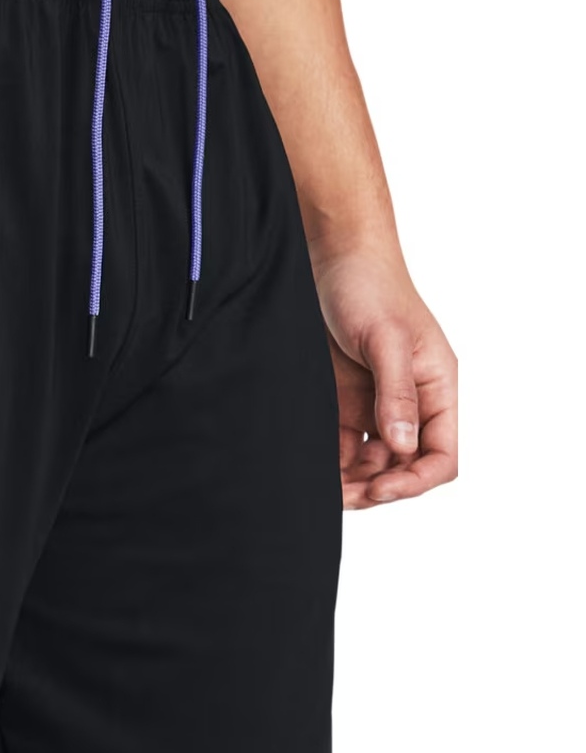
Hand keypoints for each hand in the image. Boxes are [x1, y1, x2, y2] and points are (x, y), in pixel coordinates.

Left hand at [312, 245, 457, 509]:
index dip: (415, 480)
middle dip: (377, 487)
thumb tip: (404, 445)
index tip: (379, 488)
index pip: (442, 455)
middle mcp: (410, 402)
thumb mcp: (386, 339)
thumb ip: (396, 394)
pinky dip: (330, 462)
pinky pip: (342, 444)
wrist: (330, 256)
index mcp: (437, 388)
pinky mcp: (343, 400)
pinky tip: (310, 468)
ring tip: (322, 488)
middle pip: (404, 466)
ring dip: (352, 480)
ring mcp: (375, 403)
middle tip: (341, 496)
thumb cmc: (369, 286)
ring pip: (371, 461)